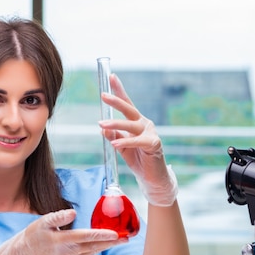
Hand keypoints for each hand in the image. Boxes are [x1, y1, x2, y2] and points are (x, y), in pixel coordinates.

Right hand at [0, 209, 124, 254]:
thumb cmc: (35, 235)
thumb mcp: (42, 222)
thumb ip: (58, 217)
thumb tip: (73, 212)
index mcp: (61, 241)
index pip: (85, 237)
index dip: (101, 235)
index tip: (115, 234)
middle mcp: (67, 253)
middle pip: (93, 247)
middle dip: (111, 243)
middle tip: (126, 239)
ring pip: (92, 253)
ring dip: (106, 247)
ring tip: (120, 240)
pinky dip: (97, 251)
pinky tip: (105, 245)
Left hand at [99, 74, 177, 206]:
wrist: (152, 178)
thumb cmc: (138, 160)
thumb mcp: (121, 146)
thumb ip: (113, 135)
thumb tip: (102, 127)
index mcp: (137, 122)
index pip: (127, 103)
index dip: (120, 90)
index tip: (111, 77)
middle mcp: (144, 124)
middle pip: (129, 109)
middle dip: (116, 102)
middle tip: (103, 96)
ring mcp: (150, 133)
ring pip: (130, 125)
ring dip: (115, 124)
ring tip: (101, 124)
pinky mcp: (154, 144)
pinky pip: (136, 141)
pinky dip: (125, 141)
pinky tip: (115, 144)